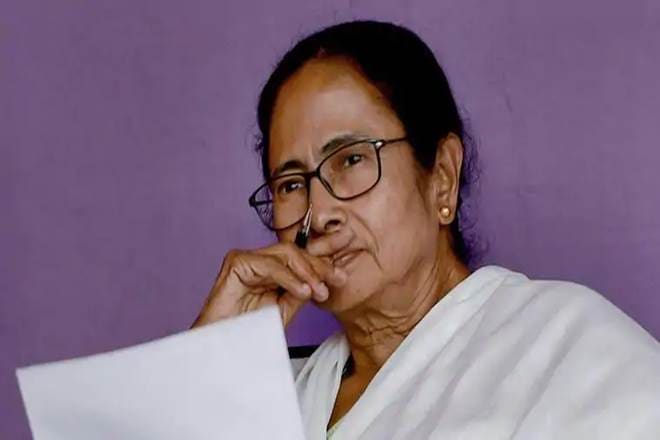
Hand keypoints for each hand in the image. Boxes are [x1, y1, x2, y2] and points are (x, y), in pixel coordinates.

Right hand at [190, 242, 347, 327]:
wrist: (223, 348)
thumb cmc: (247, 333)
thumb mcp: (284, 310)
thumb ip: (301, 292)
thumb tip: (322, 279)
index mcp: (269, 270)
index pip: (298, 259)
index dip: (321, 267)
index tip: (340, 278)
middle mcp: (257, 261)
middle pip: (294, 252)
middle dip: (318, 266)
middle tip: (335, 280)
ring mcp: (246, 259)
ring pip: (285, 255)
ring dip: (306, 272)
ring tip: (318, 291)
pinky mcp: (236, 263)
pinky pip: (270, 265)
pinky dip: (289, 277)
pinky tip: (302, 291)